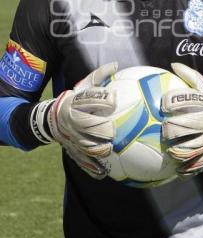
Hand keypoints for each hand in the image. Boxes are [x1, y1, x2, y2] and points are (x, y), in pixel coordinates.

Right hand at [30, 62, 117, 177]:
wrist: (50, 119)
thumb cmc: (74, 99)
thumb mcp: (83, 86)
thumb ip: (99, 76)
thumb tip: (116, 64)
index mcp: (76, 103)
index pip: (90, 101)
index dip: (103, 100)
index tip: (114, 99)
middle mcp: (73, 121)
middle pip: (87, 125)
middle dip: (100, 128)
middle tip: (112, 130)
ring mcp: (71, 137)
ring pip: (85, 145)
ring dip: (97, 150)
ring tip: (109, 150)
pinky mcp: (72, 150)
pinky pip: (82, 162)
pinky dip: (93, 169)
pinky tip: (104, 173)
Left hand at [161, 63, 202, 175]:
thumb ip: (190, 76)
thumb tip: (173, 64)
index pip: (190, 102)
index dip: (174, 102)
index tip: (163, 103)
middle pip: (190, 127)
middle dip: (174, 128)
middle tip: (164, 128)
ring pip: (195, 149)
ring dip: (180, 151)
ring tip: (169, 151)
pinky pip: (200, 164)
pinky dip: (189, 169)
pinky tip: (178, 171)